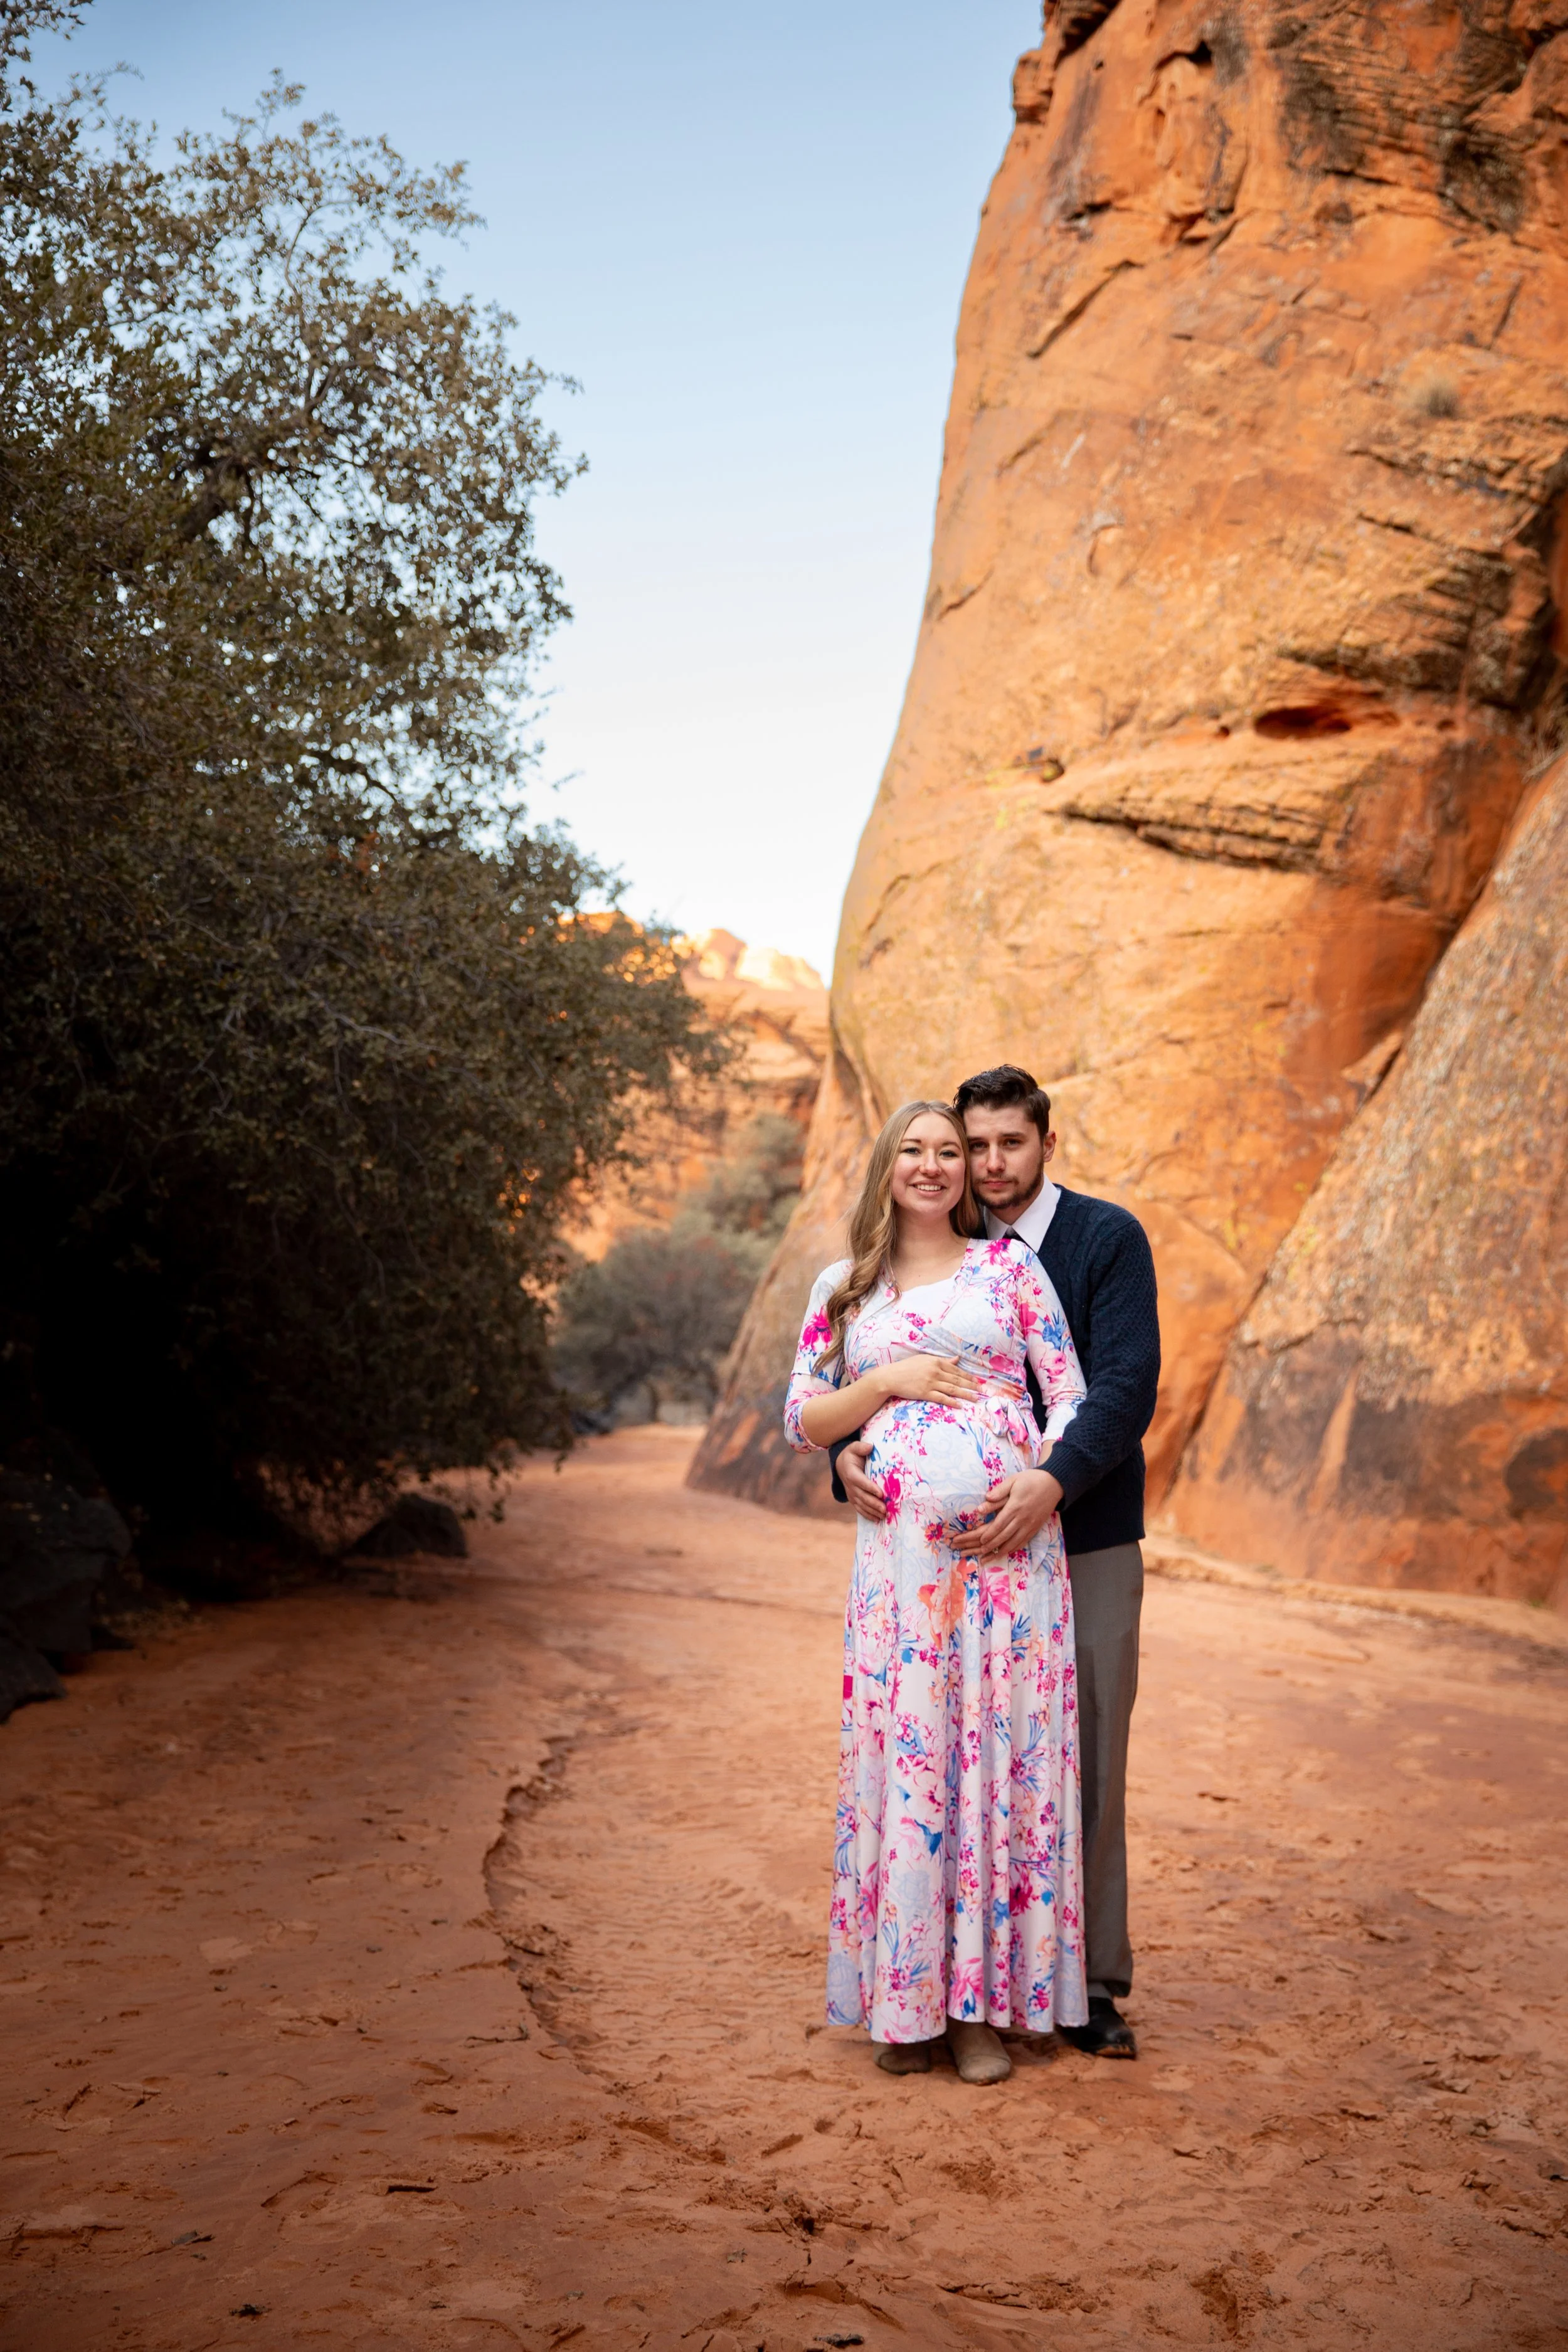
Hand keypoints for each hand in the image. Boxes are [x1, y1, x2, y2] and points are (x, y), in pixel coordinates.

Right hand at [839, 1440, 885, 1523]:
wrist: (841, 1465)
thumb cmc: (851, 1455)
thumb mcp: (854, 1448)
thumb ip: (861, 1447)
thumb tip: (870, 1447)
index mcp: (851, 1473)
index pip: (860, 1482)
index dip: (870, 1488)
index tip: (881, 1493)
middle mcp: (850, 1486)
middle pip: (862, 1496)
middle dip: (874, 1503)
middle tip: (885, 1508)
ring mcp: (851, 1494)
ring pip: (862, 1505)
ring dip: (872, 1511)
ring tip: (884, 1515)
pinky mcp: (853, 1499)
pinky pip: (860, 1509)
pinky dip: (868, 1515)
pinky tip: (877, 1519)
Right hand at [879, 1353, 981, 1409]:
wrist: (891, 1377)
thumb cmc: (906, 1367)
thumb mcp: (924, 1360)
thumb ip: (941, 1360)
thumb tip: (957, 1359)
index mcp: (935, 1361)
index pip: (955, 1369)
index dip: (968, 1376)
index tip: (977, 1381)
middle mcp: (935, 1371)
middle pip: (957, 1379)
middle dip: (971, 1385)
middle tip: (981, 1390)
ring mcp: (930, 1382)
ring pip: (952, 1388)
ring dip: (965, 1394)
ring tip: (975, 1398)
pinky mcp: (925, 1393)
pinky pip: (942, 1398)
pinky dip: (952, 1401)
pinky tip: (960, 1405)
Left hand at [949, 1468, 1063, 1559]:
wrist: (1053, 1484)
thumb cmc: (1030, 1480)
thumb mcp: (1013, 1481)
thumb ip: (999, 1492)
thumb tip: (985, 1500)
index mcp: (1015, 1506)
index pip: (999, 1524)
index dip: (989, 1534)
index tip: (981, 1540)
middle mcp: (1023, 1518)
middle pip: (1005, 1535)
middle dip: (992, 1545)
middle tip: (980, 1552)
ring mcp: (1030, 1524)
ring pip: (1014, 1542)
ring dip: (1002, 1550)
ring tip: (991, 1556)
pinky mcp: (1036, 1528)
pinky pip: (1024, 1541)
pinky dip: (1014, 1548)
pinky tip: (1007, 1552)